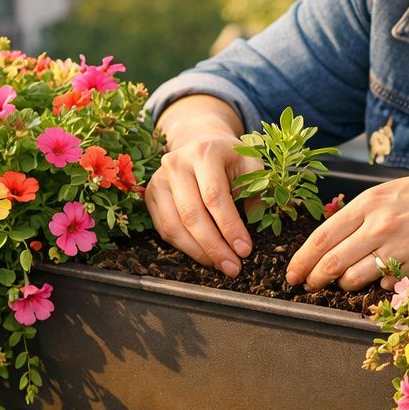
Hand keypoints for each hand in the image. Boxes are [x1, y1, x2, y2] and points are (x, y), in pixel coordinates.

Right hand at [145, 99, 255, 276]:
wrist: (200, 142)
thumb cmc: (230, 158)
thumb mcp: (251, 164)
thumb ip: (257, 189)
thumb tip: (256, 220)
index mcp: (204, 153)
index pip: (215, 196)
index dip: (230, 227)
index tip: (245, 250)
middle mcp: (176, 164)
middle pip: (191, 214)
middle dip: (214, 246)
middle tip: (233, 267)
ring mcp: (159, 180)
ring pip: (173, 226)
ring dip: (198, 252)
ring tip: (220, 265)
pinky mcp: (151, 195)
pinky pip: (164, 229)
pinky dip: (185, 247)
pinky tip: (204, 255)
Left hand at [286, 170, 408, 290]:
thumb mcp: (390, 193)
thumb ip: (361, 215)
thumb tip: (332, 242)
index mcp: (369, 203)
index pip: (322, 237)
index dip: (302, 260)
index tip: (291, 274)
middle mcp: (380, 225)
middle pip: (333, 263)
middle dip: (315, 279)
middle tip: (309, 286)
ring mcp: (400, 248)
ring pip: (355, 279)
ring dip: (345, 285)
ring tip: (348, 281)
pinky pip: (386, 286)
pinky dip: (380, 285)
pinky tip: (387, 275)